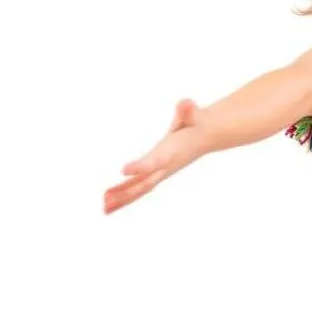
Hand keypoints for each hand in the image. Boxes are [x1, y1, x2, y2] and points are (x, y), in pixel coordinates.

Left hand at [103, 99, 206, 213]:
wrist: (208, 135)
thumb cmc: (197, 122)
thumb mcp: (193, 113)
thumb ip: (188, 109)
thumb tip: (187, 103)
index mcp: (172, 152)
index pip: (155, 161)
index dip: (140, 166)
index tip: (122, 170)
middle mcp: (166, 166)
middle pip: (145, 183)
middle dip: (126, 192)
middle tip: (106, 202)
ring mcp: (161, 172)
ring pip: (140, 189)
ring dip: (122, 198)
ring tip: (104, 208)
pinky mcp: (157, 173)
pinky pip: (139, 186)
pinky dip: (125, 194)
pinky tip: (109, 200)